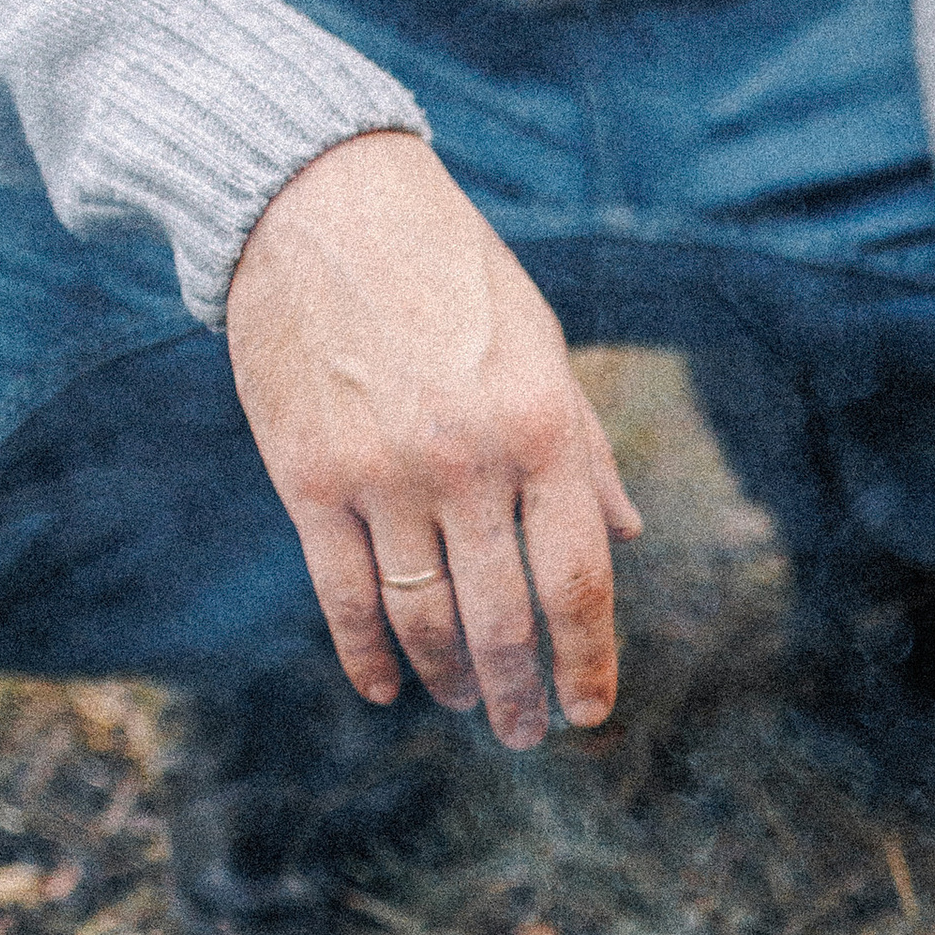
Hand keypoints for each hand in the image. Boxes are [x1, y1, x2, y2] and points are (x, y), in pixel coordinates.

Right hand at [226, 132, 640, 749]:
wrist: (317, 201)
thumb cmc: (447, 271)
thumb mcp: (539, 343)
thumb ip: (583, 447)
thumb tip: (628, 535)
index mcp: (543, 427)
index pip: (579, 580)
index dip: (589, 661)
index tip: (591, 710)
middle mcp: (468, 461)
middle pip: (503, 618)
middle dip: (519, 692)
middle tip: (526, 732)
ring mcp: (383, 473)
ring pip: (423, 617)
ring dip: (449, 677)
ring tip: (465, 703)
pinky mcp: (307, 476)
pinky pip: (342, 594)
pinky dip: (366, 653)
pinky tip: (386, 686)